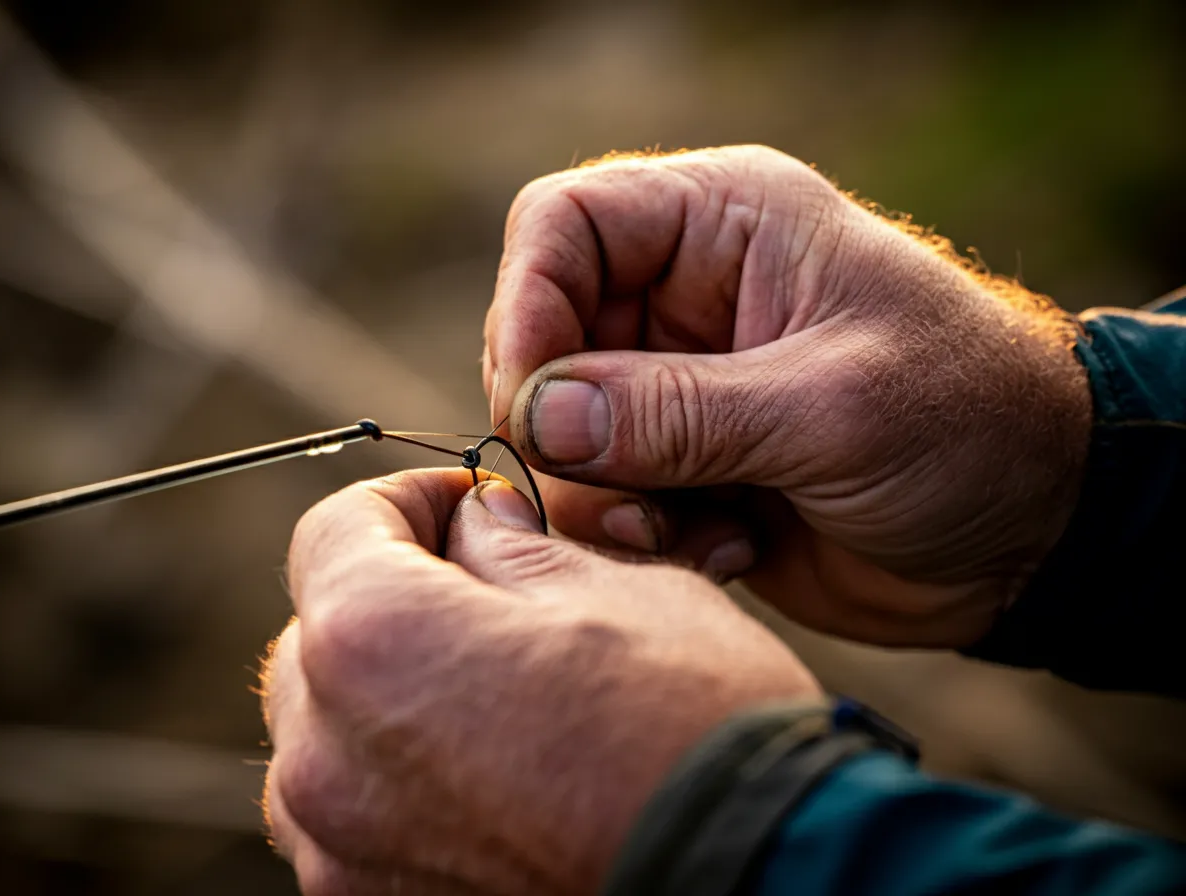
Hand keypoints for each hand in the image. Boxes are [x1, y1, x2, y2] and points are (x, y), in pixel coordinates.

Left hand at [262, 470, 818, 894]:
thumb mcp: (616, 585)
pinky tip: (486, 767)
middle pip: (320, 630)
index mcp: (372, 642)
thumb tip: (474, 524)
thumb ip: (510, 542)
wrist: (757, 885)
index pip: (335, 529)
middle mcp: (325, 756)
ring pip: (327, 728)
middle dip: (395, 591)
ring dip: (386, 688)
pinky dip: (396, 774)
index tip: (470, 505)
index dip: (410, 497)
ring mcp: (339, 849)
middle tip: (490, 587)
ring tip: (490, 685)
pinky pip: (351, 815)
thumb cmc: (695, 729)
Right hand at [483, 146, 1091, 647]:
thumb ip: (679, 411)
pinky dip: (643, 537)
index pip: (562, 225)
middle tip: (624, 496)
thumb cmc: (969, 425)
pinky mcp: (684, 469)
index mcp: (722, 226)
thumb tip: (538, 414)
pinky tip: (731, 549)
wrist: (1035, 532)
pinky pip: (605, 500)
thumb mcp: (831, 408)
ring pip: (562, 432)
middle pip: (542, 338)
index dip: (526, 305)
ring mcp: (679, 388)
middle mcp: (683, 298)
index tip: (533, 403)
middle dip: (563, 427)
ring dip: (604, 499)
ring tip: (689, 532)